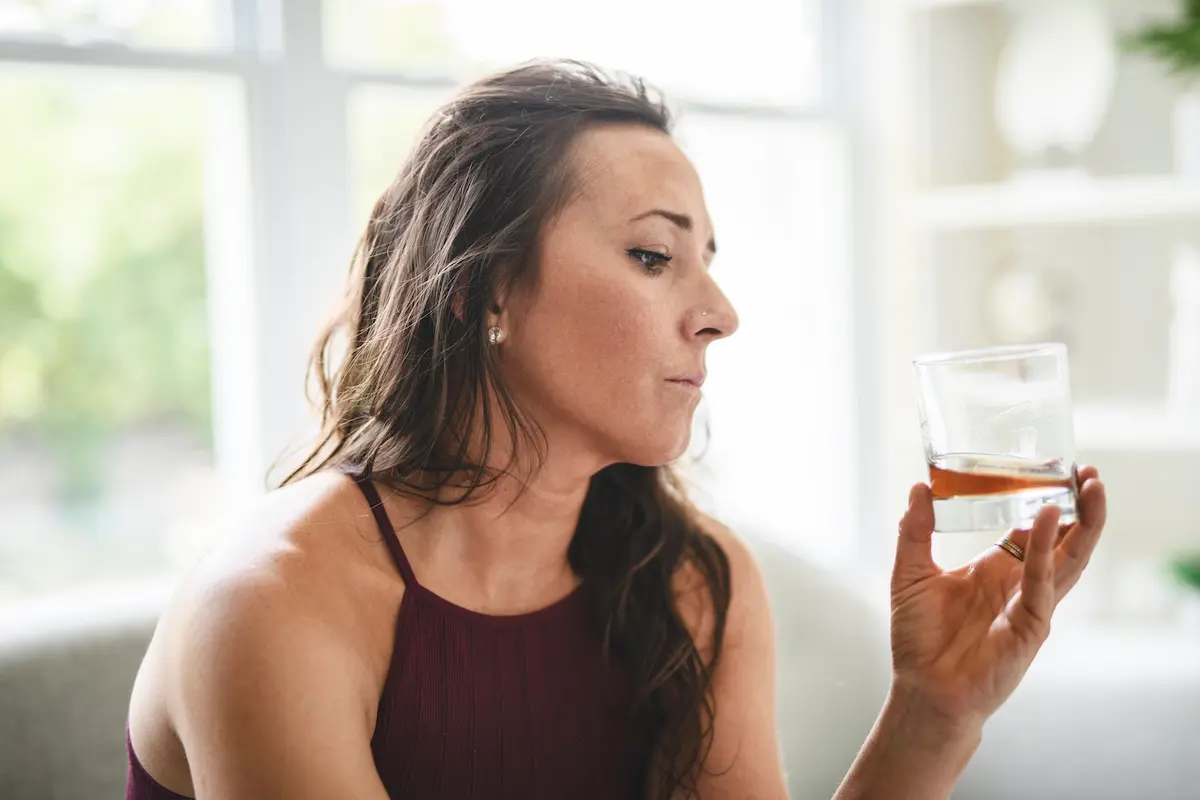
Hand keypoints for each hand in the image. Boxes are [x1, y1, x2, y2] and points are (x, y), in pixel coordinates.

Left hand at [888, 466, 1106, 728]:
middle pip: (1064, 539)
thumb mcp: (910, 572)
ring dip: (1083, 523)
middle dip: (1081, 506)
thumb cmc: (919, 638)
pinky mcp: (1031, 626)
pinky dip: (1044, 551)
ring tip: (1091, 487)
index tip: (1061, 470)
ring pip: (1069, 558)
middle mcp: (1020, 584)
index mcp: (997, 569)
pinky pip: (1041, 583)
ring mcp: (1031, 605)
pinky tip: (1047, 519)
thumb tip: (919, 486)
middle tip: (1088, 471)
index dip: (1049, 500)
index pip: (1034, 528)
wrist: (922, 687)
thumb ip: (915, 530)